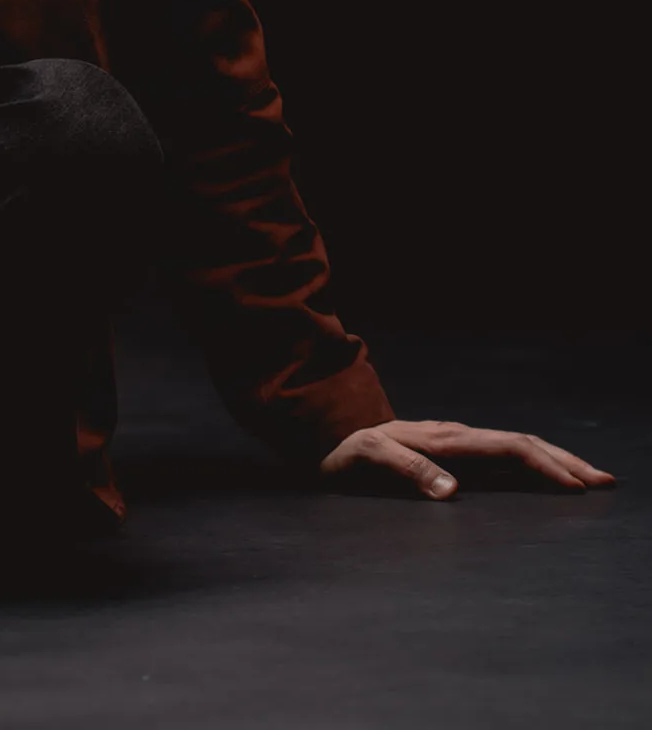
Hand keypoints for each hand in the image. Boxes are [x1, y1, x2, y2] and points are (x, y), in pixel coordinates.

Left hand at [320, 417, 614, 498]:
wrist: (322, 433)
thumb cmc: (344, 450)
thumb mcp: (366, 457)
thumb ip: (407, 471)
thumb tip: (453, 492)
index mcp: (445, 438)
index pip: (507, 448)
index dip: (544, 465)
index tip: (576, 487)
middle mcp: (456, 437)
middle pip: (522, 443)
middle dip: (564, 461)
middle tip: (604, 481)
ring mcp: (455, 443)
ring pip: (515, 447)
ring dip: (553, 460)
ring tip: (586, 478)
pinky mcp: (449, 453)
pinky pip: (499, 456)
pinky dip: (530, 464)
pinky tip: (542, 475)